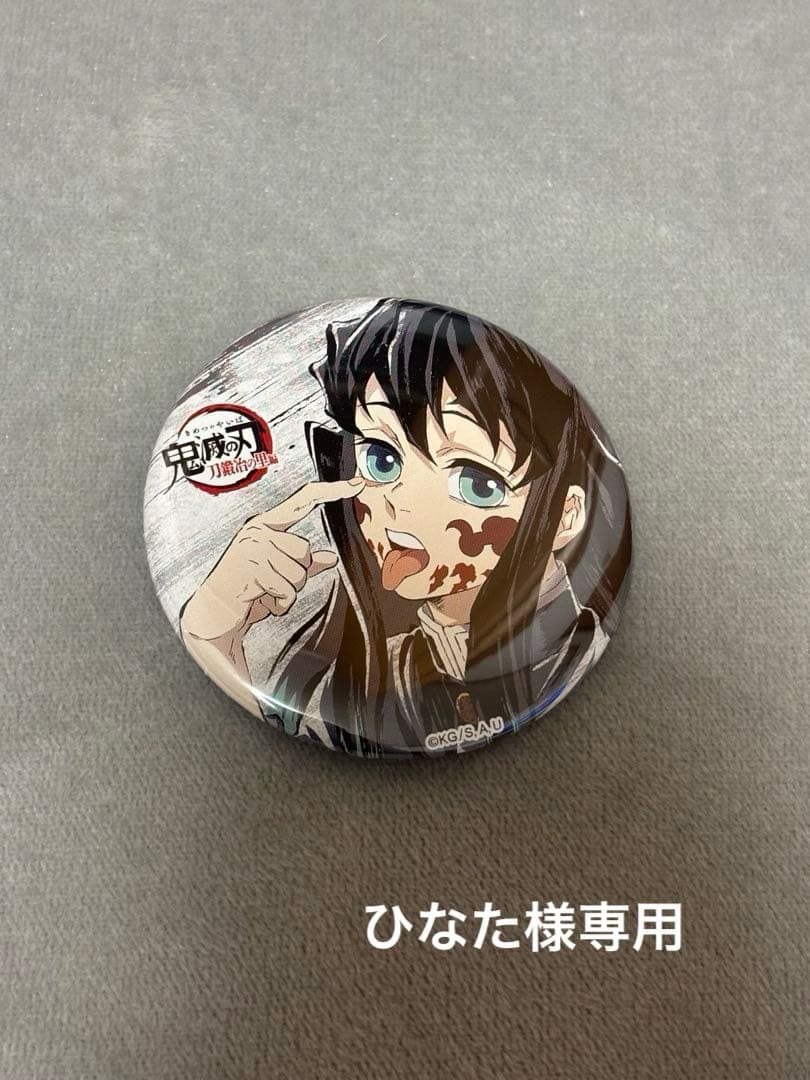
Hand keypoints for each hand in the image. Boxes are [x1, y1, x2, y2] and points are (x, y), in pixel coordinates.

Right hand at [180, 476, 364, 641]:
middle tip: (271, 583)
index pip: (303, 501)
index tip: (357, 485)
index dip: (331, 492)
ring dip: (287, 592)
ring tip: (264, 592)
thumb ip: (303, 564)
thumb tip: (330, 557)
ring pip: (298, 573)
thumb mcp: (275, 573)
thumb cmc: (244, 590)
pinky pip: (286, 591)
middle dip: (296, 575)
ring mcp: (253, 548)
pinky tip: (261, 601)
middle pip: (304, 551)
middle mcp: (258, 531)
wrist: (212, 614)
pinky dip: (279, 604)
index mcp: (265, 525)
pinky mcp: (251, 569)